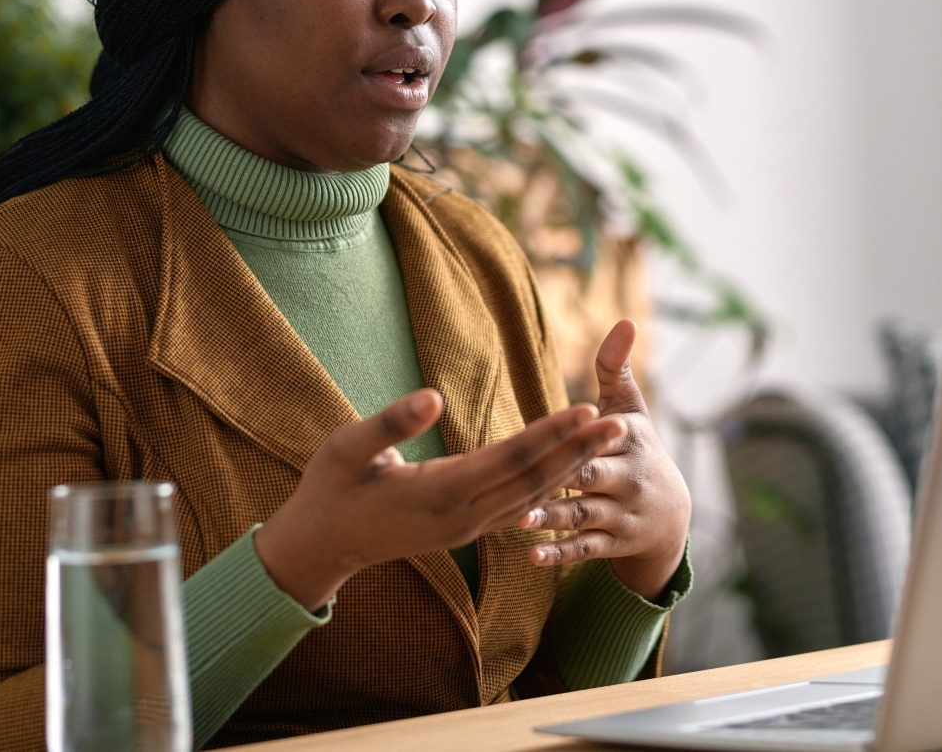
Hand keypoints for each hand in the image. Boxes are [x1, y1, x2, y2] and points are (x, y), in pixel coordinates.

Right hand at [255, 388, 627, 609]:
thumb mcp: (348, 448)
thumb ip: (391, 422)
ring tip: (604, 439)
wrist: (320, 546)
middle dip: (579, 450)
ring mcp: (466, 528)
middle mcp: (462, 515)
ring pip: (531, 497)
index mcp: (440, 491)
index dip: (551, 432)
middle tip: (620, 422)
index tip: (586, 408)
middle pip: (534, 479)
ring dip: (570, 467)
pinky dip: (546, 487)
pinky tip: (567, 471)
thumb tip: (432, 395)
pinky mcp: (463, 531)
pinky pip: (516, 508)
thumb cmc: (330, 489)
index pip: (511, 458)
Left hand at [518, 320, 691, 599]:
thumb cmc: (637, 449)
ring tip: (521, 519)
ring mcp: (620, 515)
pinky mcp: (610, 544)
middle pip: (594, 477)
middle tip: (530, 480)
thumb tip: (625, 319)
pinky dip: (560, 553)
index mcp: (630, 443)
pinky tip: (532, 555)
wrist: (671, 515)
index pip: (606, 436)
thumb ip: (616, 367)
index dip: (591, 433)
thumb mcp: (632, 409)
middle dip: (569, 478)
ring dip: (553, 518)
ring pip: (584, 517)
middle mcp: (627, 480)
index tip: (570, 427)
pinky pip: (584, 551)